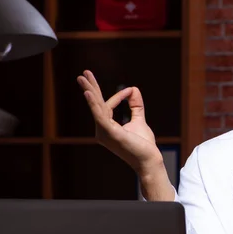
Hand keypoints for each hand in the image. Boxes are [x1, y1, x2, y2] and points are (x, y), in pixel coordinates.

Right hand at [77, 70, 173, 200]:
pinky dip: (94, 104)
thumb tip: (134, 88)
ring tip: (83, 78)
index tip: (130, 91)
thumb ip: (135, 106)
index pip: (107, 106)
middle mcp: (101, 130)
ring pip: (97, 107)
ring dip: (90, 91)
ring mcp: (104, 132)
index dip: (119, 96)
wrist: (149, 159)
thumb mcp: (139, 120)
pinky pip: (100, 116)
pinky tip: (89, 94)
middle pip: (96, 104)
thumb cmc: (143, 145)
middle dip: (91, 87)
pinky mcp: (110, 133)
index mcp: (106, 127)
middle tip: (84, 73)